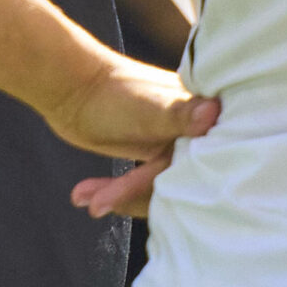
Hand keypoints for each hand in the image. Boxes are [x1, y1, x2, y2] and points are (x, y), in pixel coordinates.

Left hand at [45, 53, 217, 217]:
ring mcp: (176, 144)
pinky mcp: (155, 155)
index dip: (185, 185)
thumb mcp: (151, 107)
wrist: (72, 86)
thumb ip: (180, 114)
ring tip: (88, 199)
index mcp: (207, 116)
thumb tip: (213, 110)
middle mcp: (198, 132)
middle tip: (105, 201)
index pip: (208, 163)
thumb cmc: (113, 92)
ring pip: (161, 187)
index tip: (151, 195)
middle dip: (141, 196)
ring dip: (123, 197)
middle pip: (183, 182)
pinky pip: (146, 185)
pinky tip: (86, 195)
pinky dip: (118, 193)